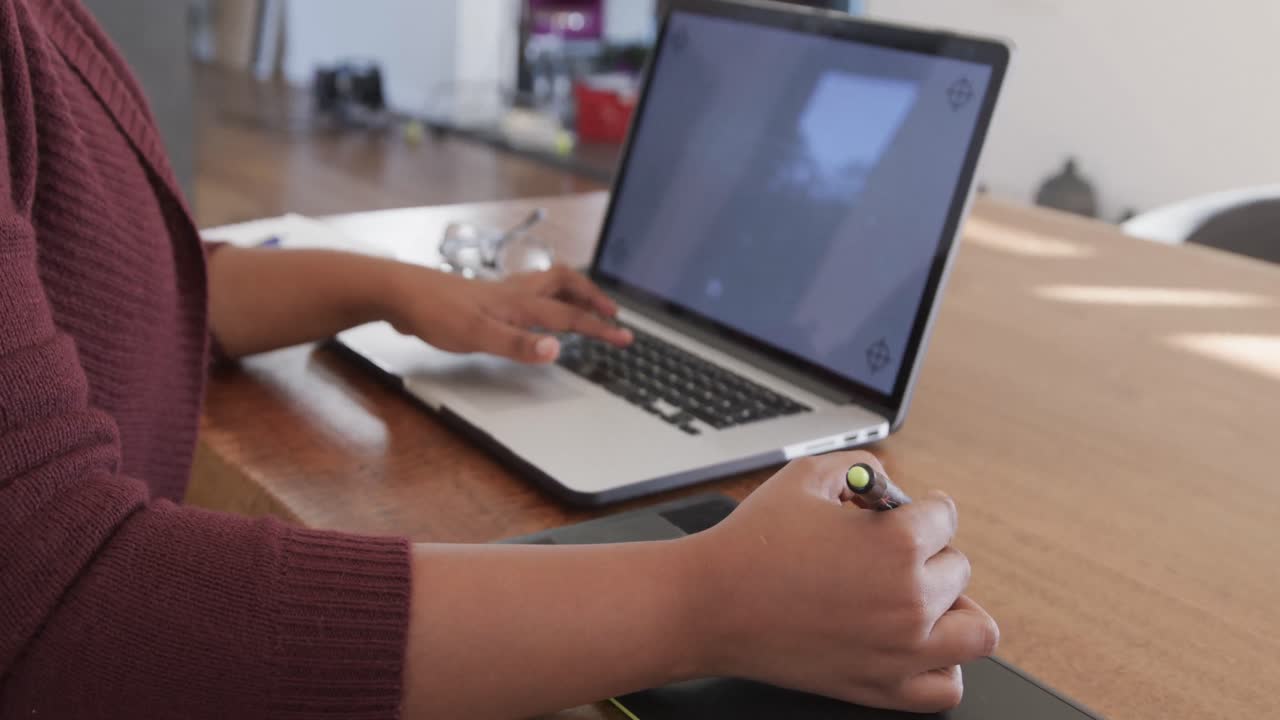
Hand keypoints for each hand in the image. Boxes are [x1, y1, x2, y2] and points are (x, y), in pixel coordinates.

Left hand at [386, 264, 631, 362]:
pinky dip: (544, 292)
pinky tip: (534, 305)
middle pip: (566, 285)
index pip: (570, 316)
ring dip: (572, 290)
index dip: (599, 328)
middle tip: (612, 313)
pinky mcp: (485, 294)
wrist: (399, 293)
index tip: (625, 338)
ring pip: (547, 282)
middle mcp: (515, 292)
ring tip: (585, 302)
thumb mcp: (477, 336)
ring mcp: (500, 291)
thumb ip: (518, 345)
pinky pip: (528, 288)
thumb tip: (557, 350)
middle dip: (593, 298)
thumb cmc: (435, 313)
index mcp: (520, 304)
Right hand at [682, 451, 998, 712]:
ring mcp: (901, 649)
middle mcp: (910, 598)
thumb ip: (860, 468)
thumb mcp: (806, 477)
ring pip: (976, 631)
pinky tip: (914, 643)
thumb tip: (883, 480)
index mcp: (898, 542)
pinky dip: (942, 665)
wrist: (709, 604)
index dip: (921, 508)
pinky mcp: (882, 687)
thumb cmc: (752, 541)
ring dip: (954, 610)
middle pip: (958, 568)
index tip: (905, 513)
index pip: (946, 517)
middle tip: (888, 554)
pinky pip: (946, 687)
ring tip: (920, 599)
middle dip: (927, 554)